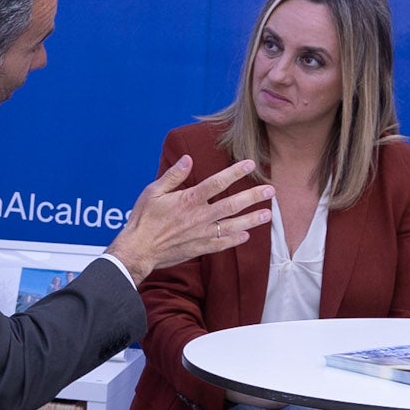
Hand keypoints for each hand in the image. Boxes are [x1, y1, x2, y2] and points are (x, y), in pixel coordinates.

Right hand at [109, 155, 272, 280]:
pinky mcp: (199, 248)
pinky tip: (246, 235)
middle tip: (270, 190)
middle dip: (253, 196)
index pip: (217, 183)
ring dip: (252, 219)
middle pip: (232, 204)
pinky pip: (222, 244)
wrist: (138, 250)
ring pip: (232, 225)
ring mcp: (201, 234)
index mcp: (189, 200)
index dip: (235, 172)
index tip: (250, 164)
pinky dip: (235, 239)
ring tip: (267, 214)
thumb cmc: (143, 219)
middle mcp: (199, 217)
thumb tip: (188, 159)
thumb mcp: (153, 191)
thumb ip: (173, 176)